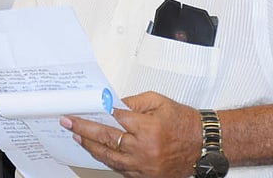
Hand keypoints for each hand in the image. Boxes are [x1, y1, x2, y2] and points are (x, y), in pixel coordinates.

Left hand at [61, 91, 200, 177]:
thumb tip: (110, 105)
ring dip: (90, 146)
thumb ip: (133, 102)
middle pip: (106, 138)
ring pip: (109, 157)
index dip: (96, 112)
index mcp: (147, 128)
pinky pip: (120, 169)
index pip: (114, 118)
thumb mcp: (159, 102)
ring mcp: (143, 166)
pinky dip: (107, 159)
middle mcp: (144, 149)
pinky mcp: (145, 176)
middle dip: (83, 129)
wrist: (204, 145)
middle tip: (68, 122)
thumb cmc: (183, 122)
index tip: (81, 109)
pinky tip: (97, 150)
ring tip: (78, 136)